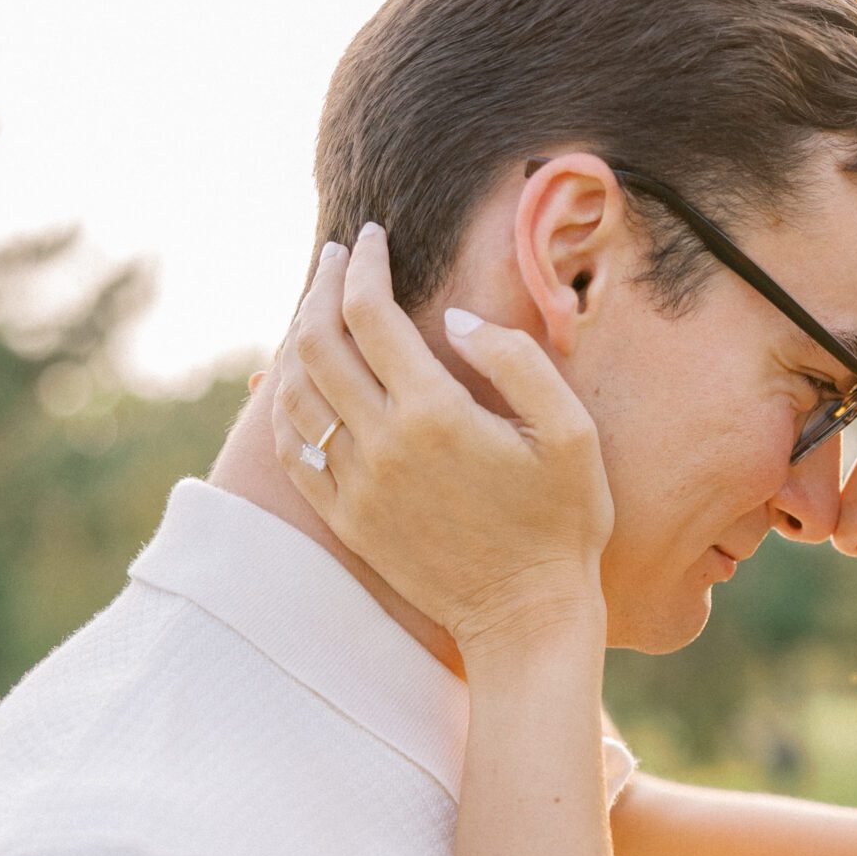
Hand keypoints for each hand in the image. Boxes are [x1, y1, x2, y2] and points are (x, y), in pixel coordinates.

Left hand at [274, 227, 613, 653]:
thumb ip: (517, 359)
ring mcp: (356, 487)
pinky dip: (286, 404)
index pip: (371, 314)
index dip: (364, 265)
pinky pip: (292, 449)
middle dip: (322, 288)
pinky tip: (300, 382)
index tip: (371, 238)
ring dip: (297, 340)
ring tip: (319, 312)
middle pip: (317, 344)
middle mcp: (382, 446)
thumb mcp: (571, 433)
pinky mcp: (346, 521)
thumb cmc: (562, 523)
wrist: (526, 617)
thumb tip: (454, 317)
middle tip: (339, 260)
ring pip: (294, 393)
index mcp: (436, 414)